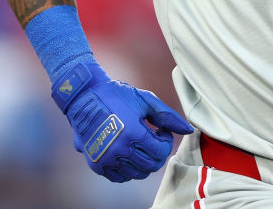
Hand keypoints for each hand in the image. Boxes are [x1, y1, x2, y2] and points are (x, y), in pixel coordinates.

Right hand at [51, 62, 194, 181]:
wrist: (83, 97)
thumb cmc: (117, 95)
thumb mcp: (145, 100)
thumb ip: (168, 116)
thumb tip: (188, 130)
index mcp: (134, 133)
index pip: (161, 151)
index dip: (165, 141)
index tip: (160, 130)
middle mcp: (120, 149)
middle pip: (151, 165)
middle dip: (158, 152)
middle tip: (153, 138)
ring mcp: (107, 159)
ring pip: (137, 173)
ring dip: (144, 161)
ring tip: (140, 144)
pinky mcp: (97, 164)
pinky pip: (120, 177)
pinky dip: (128, 169)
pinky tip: (128, 152)